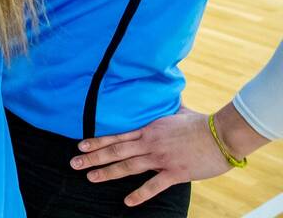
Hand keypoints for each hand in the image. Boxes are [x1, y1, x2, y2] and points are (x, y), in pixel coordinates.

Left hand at [71, 107, 231, 206]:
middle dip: (93, 157)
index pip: (117, 136)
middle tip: (74, 163)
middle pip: (115, 151)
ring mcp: (161, 158)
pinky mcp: (175, 172)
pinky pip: (154, 186)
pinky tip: (126, 202)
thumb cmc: (201, 123)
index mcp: (149, 129)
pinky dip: (139, 194)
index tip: (80, 146)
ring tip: (90, 177)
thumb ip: (167, 108)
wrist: (221, 134)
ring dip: (107, 172)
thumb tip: (166, 94)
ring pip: (128, 166)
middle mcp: (150, 143)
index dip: (97, 141)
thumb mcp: (178, 112)